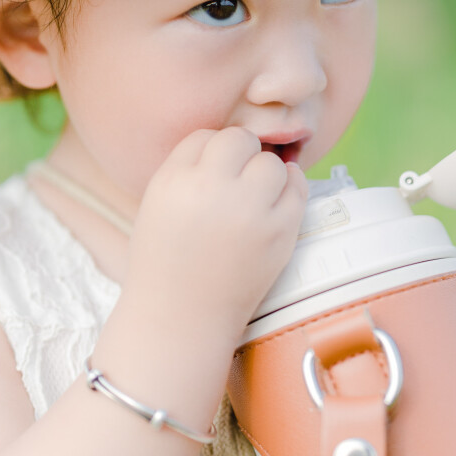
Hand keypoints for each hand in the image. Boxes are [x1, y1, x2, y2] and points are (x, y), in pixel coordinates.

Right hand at [124, 127, 308, 339]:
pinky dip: (290, 191)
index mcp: (173, 181)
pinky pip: (298, 188)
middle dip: (239, 157)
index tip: (211, 174)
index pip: (204, 136)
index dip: (210, 153)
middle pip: (239, 140)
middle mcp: (211, 189)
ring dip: (266, 174)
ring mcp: (249, 211)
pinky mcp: (280, 232)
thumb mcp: (157, 204)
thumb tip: (233, 142)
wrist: (180, 319)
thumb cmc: (165, 262)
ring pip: (272, 162)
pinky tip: (275, 204)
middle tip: (234, 184)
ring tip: (254, 198)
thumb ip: (187, 169)